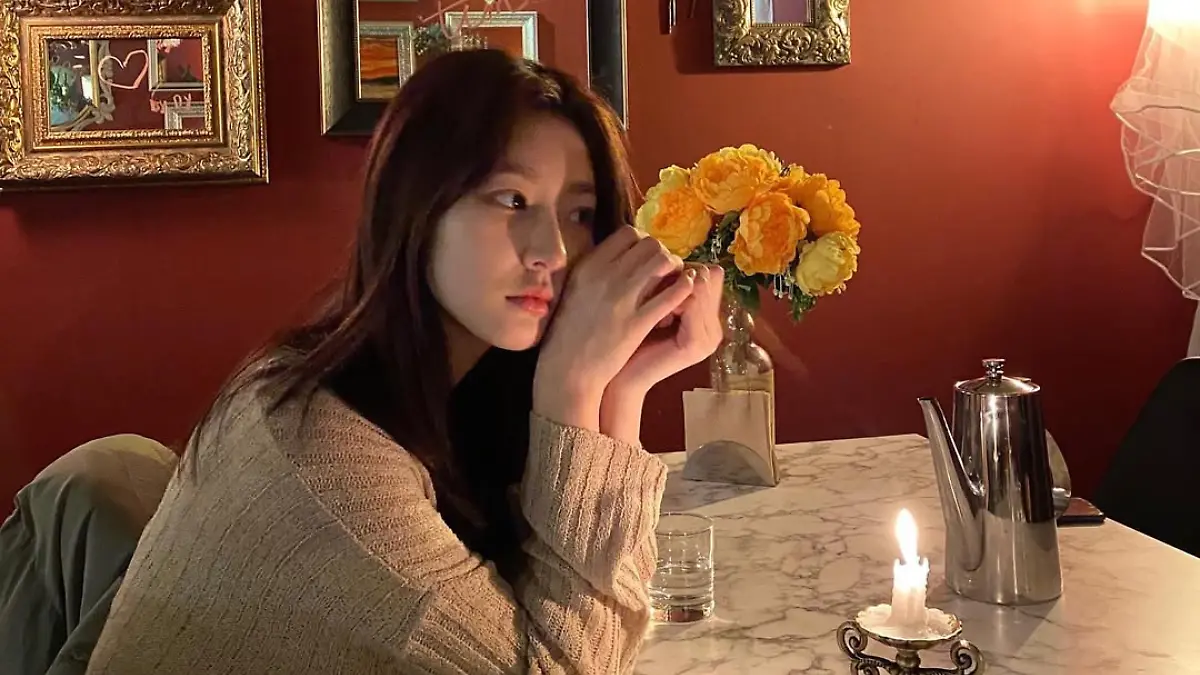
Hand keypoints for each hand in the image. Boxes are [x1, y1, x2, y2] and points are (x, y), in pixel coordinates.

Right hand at [534, 227, 695, 429]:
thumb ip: (595, 272)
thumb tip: (621, 258)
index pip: (628, 233)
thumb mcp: (574, 292)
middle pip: (649, 244)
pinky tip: (686, 292)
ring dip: (675, 268)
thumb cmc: (568, 334)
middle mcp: (605, 276)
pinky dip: (683, 289)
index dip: (644, 241)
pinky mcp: (636, 322)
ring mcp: (621, 298)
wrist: (565, 370)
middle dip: (663, 253)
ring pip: (662, 262)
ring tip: (676, 280)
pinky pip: (670, 295)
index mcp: (588, 266)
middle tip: (666, 269)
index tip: (648, 256)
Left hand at [609, 264, 724, 393]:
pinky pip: (691, 302)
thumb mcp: (653, 307)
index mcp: (708, 318)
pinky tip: (651, 309)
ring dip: (672, 287)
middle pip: (708, 276)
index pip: (710, 273)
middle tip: (652, 290)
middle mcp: (714, 327)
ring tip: (651, 301)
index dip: (682, 269)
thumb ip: (669, 285)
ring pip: (700, 285)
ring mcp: (709, 337)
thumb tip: (667, 250)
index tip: (656, 280)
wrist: (621, 377)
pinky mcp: (696, 344)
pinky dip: (670, 298)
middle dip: (678, 276)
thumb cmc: (630, 339)